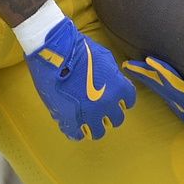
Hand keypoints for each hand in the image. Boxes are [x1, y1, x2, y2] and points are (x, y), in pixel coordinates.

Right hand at [25, 18, 135, 140]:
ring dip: (94, 125)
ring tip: (85, 117)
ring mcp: (89, 114)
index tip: (113, 96)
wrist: (54, 49)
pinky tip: (71, 121)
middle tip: (98, 105)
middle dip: (108, 112)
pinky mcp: (70, 118)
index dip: (121, 99)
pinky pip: (76, 134)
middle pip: (116, 119)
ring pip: (98, 132)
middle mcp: (107, 104)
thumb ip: (113, 74)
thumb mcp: (104, 57)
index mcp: (118, 88)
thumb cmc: (78, 48)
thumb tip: (114, 81)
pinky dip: (75, 129)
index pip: (129, 101)